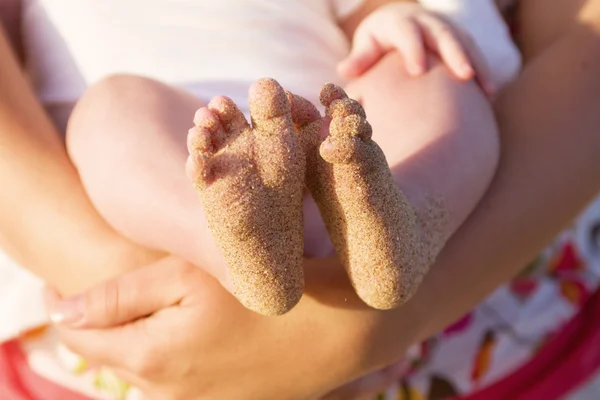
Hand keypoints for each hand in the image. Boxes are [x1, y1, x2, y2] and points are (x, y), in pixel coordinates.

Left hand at [46, 256, 421, 399]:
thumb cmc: (260, 290)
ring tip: (158, 309)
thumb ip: (118, 296)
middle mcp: (168, 394)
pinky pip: (179, 384)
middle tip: (112, 292)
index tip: (57, 286)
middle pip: (112, 359)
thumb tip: (62, 313)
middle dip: (103, 328)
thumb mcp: (185, 275)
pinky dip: (172, 357)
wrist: (336, 329)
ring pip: (145, 372)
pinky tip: (197, 331)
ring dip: (139, 343)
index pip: (81, 340)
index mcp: (150, 358)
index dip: (63, 309)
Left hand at [338, 3, 493, 93]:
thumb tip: (344, 71)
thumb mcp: (366, 47)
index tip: (418, 71)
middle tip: (464, 76)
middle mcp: (426, 22)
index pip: (407, 33)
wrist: (397, 25)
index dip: (413, 49)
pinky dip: (484, 70)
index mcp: (399, 23)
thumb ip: (359, 59)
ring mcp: (446, 29)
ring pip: (466, 43)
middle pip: (444, 34)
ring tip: (488, 90)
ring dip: (478, 64)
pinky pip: (475, 52)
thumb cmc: (377, 43)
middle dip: (455, 54)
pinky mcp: (459, 40)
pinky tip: (490, 94)